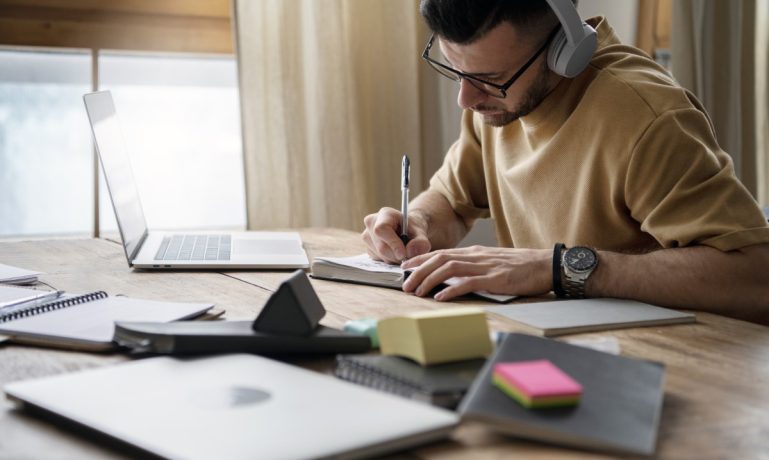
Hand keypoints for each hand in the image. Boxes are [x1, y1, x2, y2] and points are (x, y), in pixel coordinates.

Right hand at [362, 207, 430, 262]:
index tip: (403, 255)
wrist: (408, 231)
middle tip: (408, 257)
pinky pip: (377, 260)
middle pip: (381, 246)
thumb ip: (420, 242)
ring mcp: (367, 236)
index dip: (392, 243)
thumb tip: (410, 252)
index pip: (382, 229)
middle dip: (396, 256)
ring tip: (403, 252)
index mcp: (385, 214)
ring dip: (393, 259)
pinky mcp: (367, 247)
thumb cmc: (413, 229)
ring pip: (379, 255)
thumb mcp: (421, 233)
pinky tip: (395, 253)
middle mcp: (371, 223)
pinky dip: (389, 260)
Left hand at [401, 246, 551, 300]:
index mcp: (475, 253)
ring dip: (429, 280)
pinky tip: (440, 297)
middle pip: (440, 259)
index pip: (441, 253)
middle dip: (418, 271)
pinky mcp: (495, 279)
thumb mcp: (492, 262)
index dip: (420, 259)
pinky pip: (468, 283)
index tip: (405, 267)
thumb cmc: (521, 267)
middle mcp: (476, 256)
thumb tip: (454, 277)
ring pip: (449, 269)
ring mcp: (485, 266)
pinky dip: (451, 290)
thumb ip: (474, 266)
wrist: (546, 265)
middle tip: (404, 284)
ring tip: (417, 291)